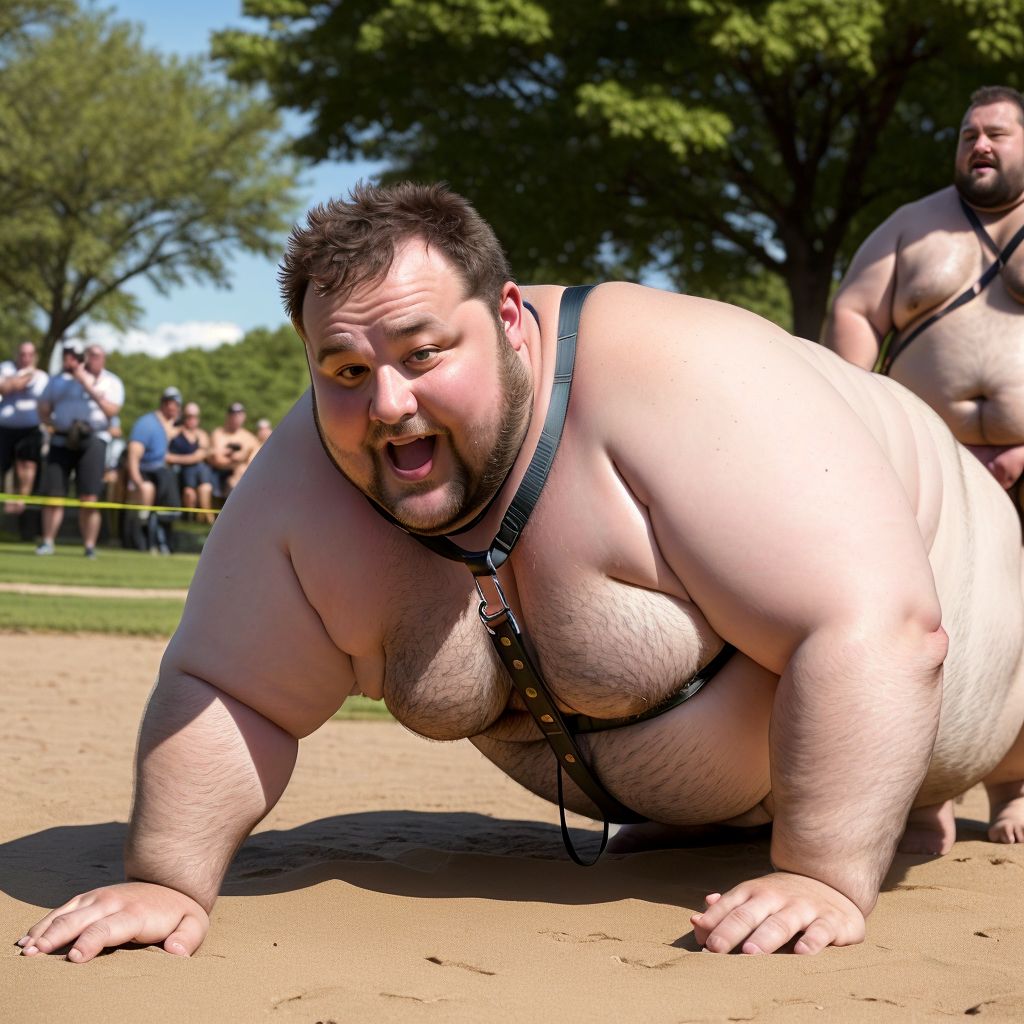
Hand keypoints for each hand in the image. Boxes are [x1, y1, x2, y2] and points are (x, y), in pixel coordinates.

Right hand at [17, 882, 208, 962]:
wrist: (173, 883)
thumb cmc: (180, 914)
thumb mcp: (193, 925)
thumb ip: (186, 938)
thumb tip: (175, 951)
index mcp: (136, 913)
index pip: (110, 927)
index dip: (92, 941)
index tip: (74, 957)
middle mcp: (113, 901)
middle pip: (81, 919)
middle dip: (57, 936)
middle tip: (34, 954)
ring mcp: (99, 897)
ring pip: (67, 913)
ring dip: (45, 930)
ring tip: (25, 949)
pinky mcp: (89, 898)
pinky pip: (63, 909)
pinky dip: (44, 923)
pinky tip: (28, 938)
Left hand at [690, 871, 864, 954]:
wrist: (833, 883)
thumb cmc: (783, 899)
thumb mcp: (754, 899)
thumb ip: (725, 912)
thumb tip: (696, 920)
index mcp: (755, 892)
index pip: (730, 904)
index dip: (714, 921)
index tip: (702, 939)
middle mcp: (777, 897)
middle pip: (750, 914)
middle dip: (732, 929)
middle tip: (716, 947)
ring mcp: (804, 908)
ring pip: (782, 923)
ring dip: (765, 937)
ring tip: (750, 952)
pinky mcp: (831, 922)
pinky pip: (821, 931)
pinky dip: (812, 942)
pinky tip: (801, 953)